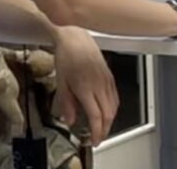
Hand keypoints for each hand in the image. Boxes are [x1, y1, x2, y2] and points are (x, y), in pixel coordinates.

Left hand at [51, 26, 118, 145]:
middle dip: (104, 129)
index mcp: (86, 88)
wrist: (75, 35)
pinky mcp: (109, 74)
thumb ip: (67, 103)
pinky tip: (108, 110)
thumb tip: (70, 119)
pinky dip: (113, 107)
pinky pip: (115, 95)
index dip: (96, 132)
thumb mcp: (61, 81)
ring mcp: (106, 79)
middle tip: (98, 138)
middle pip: (108, 114)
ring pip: (114, 106)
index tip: (94, 140)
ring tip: (102, 127)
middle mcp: (99, 84)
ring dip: (110, 120)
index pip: (96, 116)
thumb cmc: (67, 55)